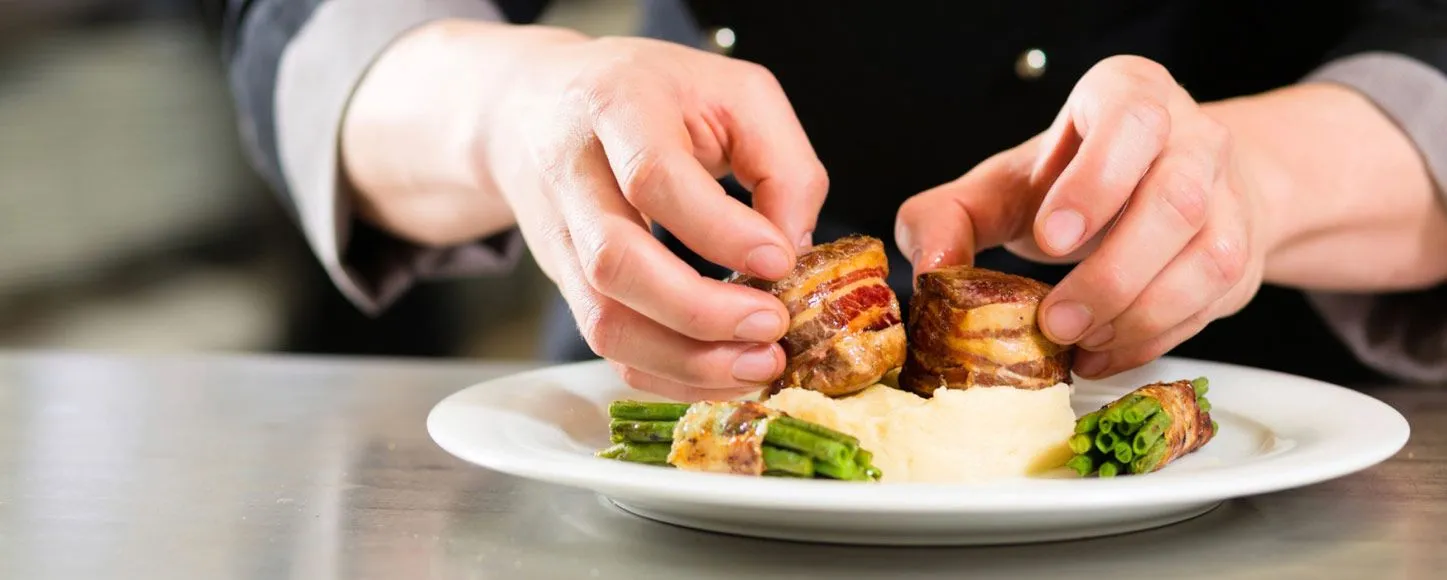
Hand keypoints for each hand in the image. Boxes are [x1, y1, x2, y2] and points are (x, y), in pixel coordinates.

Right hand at [480, 34, 827, 399]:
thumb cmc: (652, 95)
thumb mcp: (735, 93)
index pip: (654, 178)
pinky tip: (720, 372)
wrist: (533, 107)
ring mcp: (560, 237)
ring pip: (603, 320)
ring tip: (756, 364)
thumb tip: (794, 250)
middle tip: (772, 325)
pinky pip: (606, 347)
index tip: (779, 262)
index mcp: (618, 106)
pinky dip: (666, 374)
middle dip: (700, 311)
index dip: (720, 231)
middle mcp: (573, 174)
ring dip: (685, 359)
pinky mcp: (563, 284)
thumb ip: (782, 163)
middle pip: (615, 261)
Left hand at [895, 55, 1267, 378]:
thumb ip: (947, 217)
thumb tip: (933, 271)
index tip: (1051, 237)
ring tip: (1076, 341)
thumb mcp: (1001, 186)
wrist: (1151, 191)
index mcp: (1127, 96)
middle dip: (1112, 273)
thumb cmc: (1070, 185)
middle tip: (1054, 319)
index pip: (1131, 122)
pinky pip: (1212, 303)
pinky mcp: (1240, 254)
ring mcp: (1226, 196)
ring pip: (1210, 257)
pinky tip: (1102, 352)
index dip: (1096, 182)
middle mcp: (1191, 137)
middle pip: (1176, 200)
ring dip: (1138, 314)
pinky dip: (1153, 339)